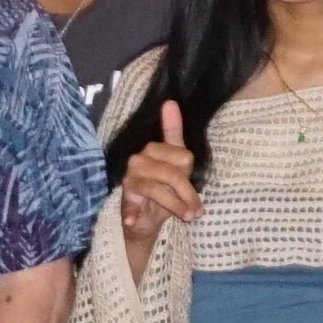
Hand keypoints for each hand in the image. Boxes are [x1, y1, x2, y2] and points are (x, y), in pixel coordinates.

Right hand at [114, 97, 203, 262]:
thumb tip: (170, 102)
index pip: (183, 156)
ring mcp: (129, 180)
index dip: (190, 174)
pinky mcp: (124, 201)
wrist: (146, 220)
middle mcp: (137, 160)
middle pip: (173, 173)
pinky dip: (131, 215)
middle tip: (198, 211)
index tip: (192, 188)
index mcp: (152, 149)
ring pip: (158, 190)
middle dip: (188, 194)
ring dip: (177, 207)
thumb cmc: (163, 188)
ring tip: (189, 217)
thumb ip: (174, 133)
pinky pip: (130, 207)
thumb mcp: (175, 163)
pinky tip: (133, 221)